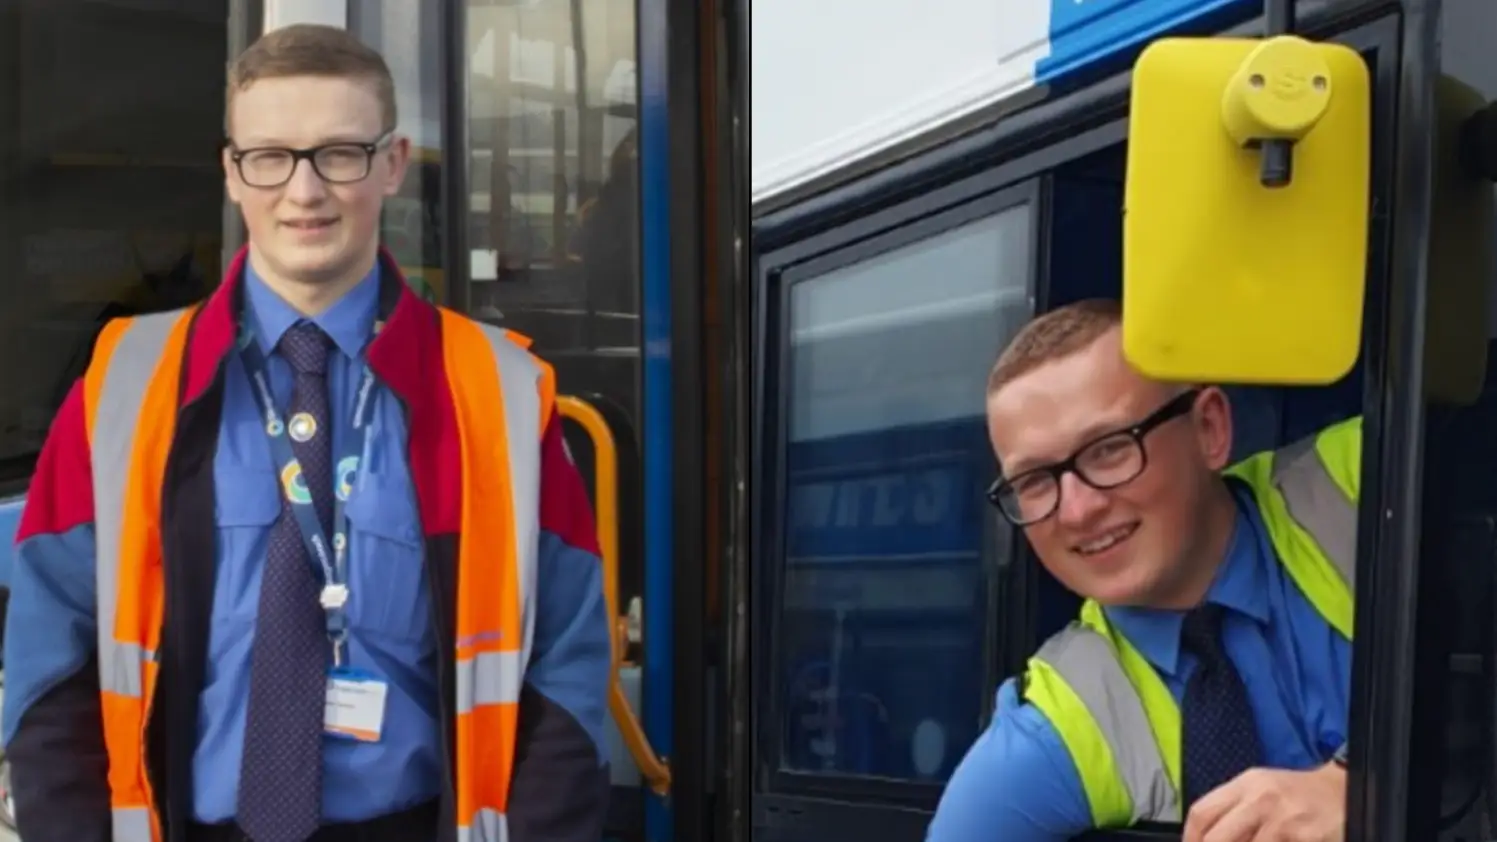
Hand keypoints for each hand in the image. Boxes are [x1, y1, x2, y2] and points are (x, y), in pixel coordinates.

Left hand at [1182, 763, 1345, 841]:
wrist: (1342, 792)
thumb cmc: (1296, 795)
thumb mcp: (1261, 790)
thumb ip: (1233, 811)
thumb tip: (1204, 838)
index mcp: (1246, 784)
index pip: (1202, 813)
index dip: (1190, 839)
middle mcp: (1262, 800)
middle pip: (1216, 838)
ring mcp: (1284, 821)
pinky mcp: (1305, 839)